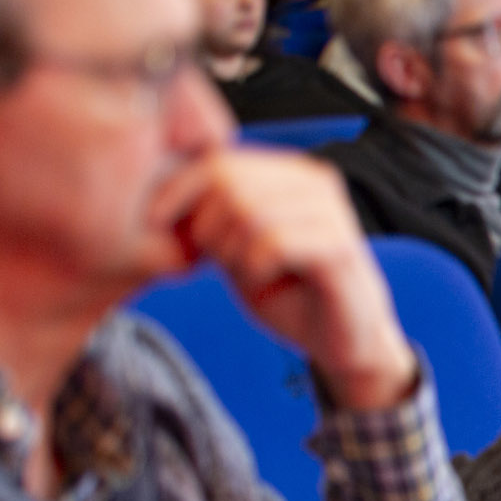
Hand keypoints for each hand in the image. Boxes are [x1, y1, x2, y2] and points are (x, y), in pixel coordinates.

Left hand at [156, 149, 414, 409]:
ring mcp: (332, 212)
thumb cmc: (290, 294)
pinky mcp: (340, 247)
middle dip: (206, 226)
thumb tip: (163, 189)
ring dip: (232, 250)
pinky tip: (266, 278)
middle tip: (218, 260)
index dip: (178, 191)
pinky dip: (255, 265)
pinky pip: (274, 242)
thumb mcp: (237, 248)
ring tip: (246, 271)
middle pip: (230, 182)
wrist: (343, 341)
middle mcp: (316, 183)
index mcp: (292, 174)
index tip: (158, 225)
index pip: (220, 160)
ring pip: (249, 210)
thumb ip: (213, 216)